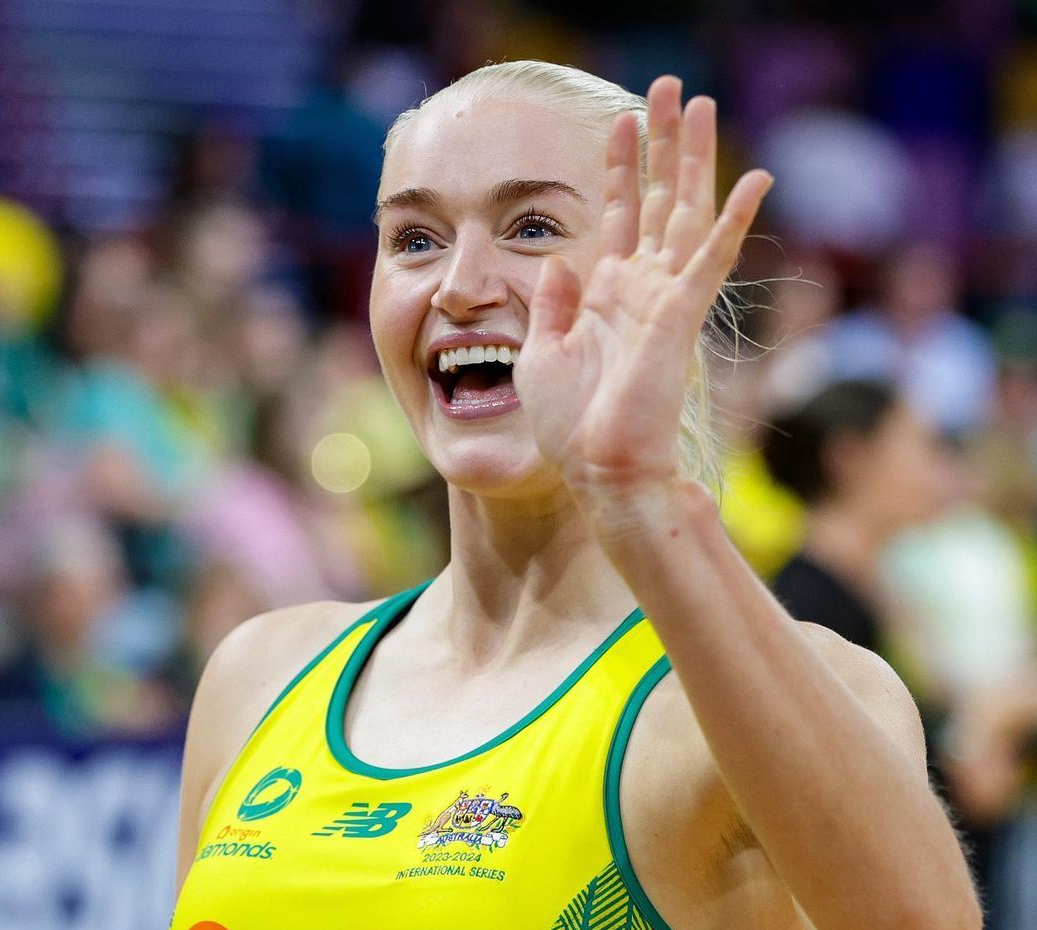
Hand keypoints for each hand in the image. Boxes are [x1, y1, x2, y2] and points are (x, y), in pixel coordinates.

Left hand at [513, 77, 771, 533]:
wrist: (600, 472)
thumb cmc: (571, 428)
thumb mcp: (542, 356)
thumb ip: (554, 304)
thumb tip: (559, 260)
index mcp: (608, 297)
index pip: (619, 217)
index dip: (621, 168)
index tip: (622, 120)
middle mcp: (641, 290)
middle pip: (659, 201)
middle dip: (663, 145)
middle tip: (671, 90)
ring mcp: (665, 301)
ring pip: (686, 214)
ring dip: (694, 159)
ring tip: (699, 104)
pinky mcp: (680, 318)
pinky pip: (711, 259)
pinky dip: (732, 220)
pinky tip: (754, 178)